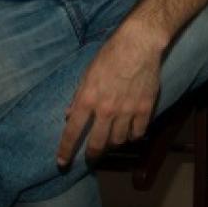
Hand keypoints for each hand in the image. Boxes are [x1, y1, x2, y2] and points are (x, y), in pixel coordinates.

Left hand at [57, 24, 164, 166]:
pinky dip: (133, 136)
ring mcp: (127, 110)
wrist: (138, 44)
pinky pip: (138, 132)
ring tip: (112, 140)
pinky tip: (131, 133)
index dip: (66, 150)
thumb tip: (68, 115)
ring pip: (119, 141)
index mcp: (88, 99)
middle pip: (97, 143)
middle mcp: (106, 109)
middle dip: (92, 154)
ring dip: (113, 143)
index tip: (62, 162)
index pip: (72, 132)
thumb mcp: (87, 74)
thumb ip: (78, 97)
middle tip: (90, 156)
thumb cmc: (109, 55)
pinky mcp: (145, 108)